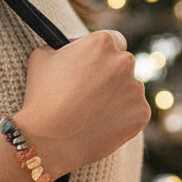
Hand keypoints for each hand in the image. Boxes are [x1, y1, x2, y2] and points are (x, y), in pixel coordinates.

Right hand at [13, 30, 150, 180]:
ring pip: (130, 90)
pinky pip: (135, 113)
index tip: (92, 70)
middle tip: (89, 95)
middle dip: (110, 76)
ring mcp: (136, 89)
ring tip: (92, 114)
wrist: (48, 140)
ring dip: (117, 97)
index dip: (101, 56)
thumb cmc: (40, 97)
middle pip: (123, 65)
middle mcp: (124, 61)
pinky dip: (122, 119)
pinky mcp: (141, 114)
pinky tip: (101, 126)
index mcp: (102, 42)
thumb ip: (65, 46)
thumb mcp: (43, 56)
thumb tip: (73, 48)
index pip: (114, 41)